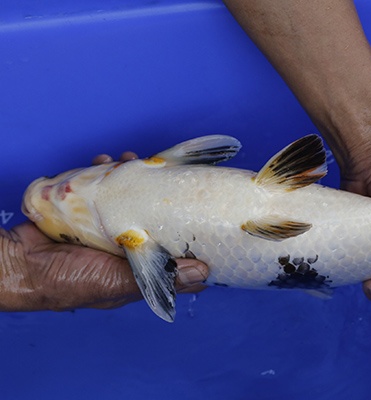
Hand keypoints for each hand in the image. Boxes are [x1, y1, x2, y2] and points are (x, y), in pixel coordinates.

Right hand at [0, 152, 208, 312]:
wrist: (18, 262)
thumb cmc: (65, 282)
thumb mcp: (116, 283)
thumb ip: (159, 277)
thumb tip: (203, 273)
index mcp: (138, 269)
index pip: (176, 258)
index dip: (194, 243)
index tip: (210, 224)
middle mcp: (126, 247)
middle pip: (156, 221)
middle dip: (163, 199)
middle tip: (167, 177)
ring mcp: (107, 227)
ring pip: (131, 199)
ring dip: (134, 178)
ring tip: (133, 160)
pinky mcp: (88, 211)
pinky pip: (103, 188)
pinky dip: (105, 172)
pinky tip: (105, 161)